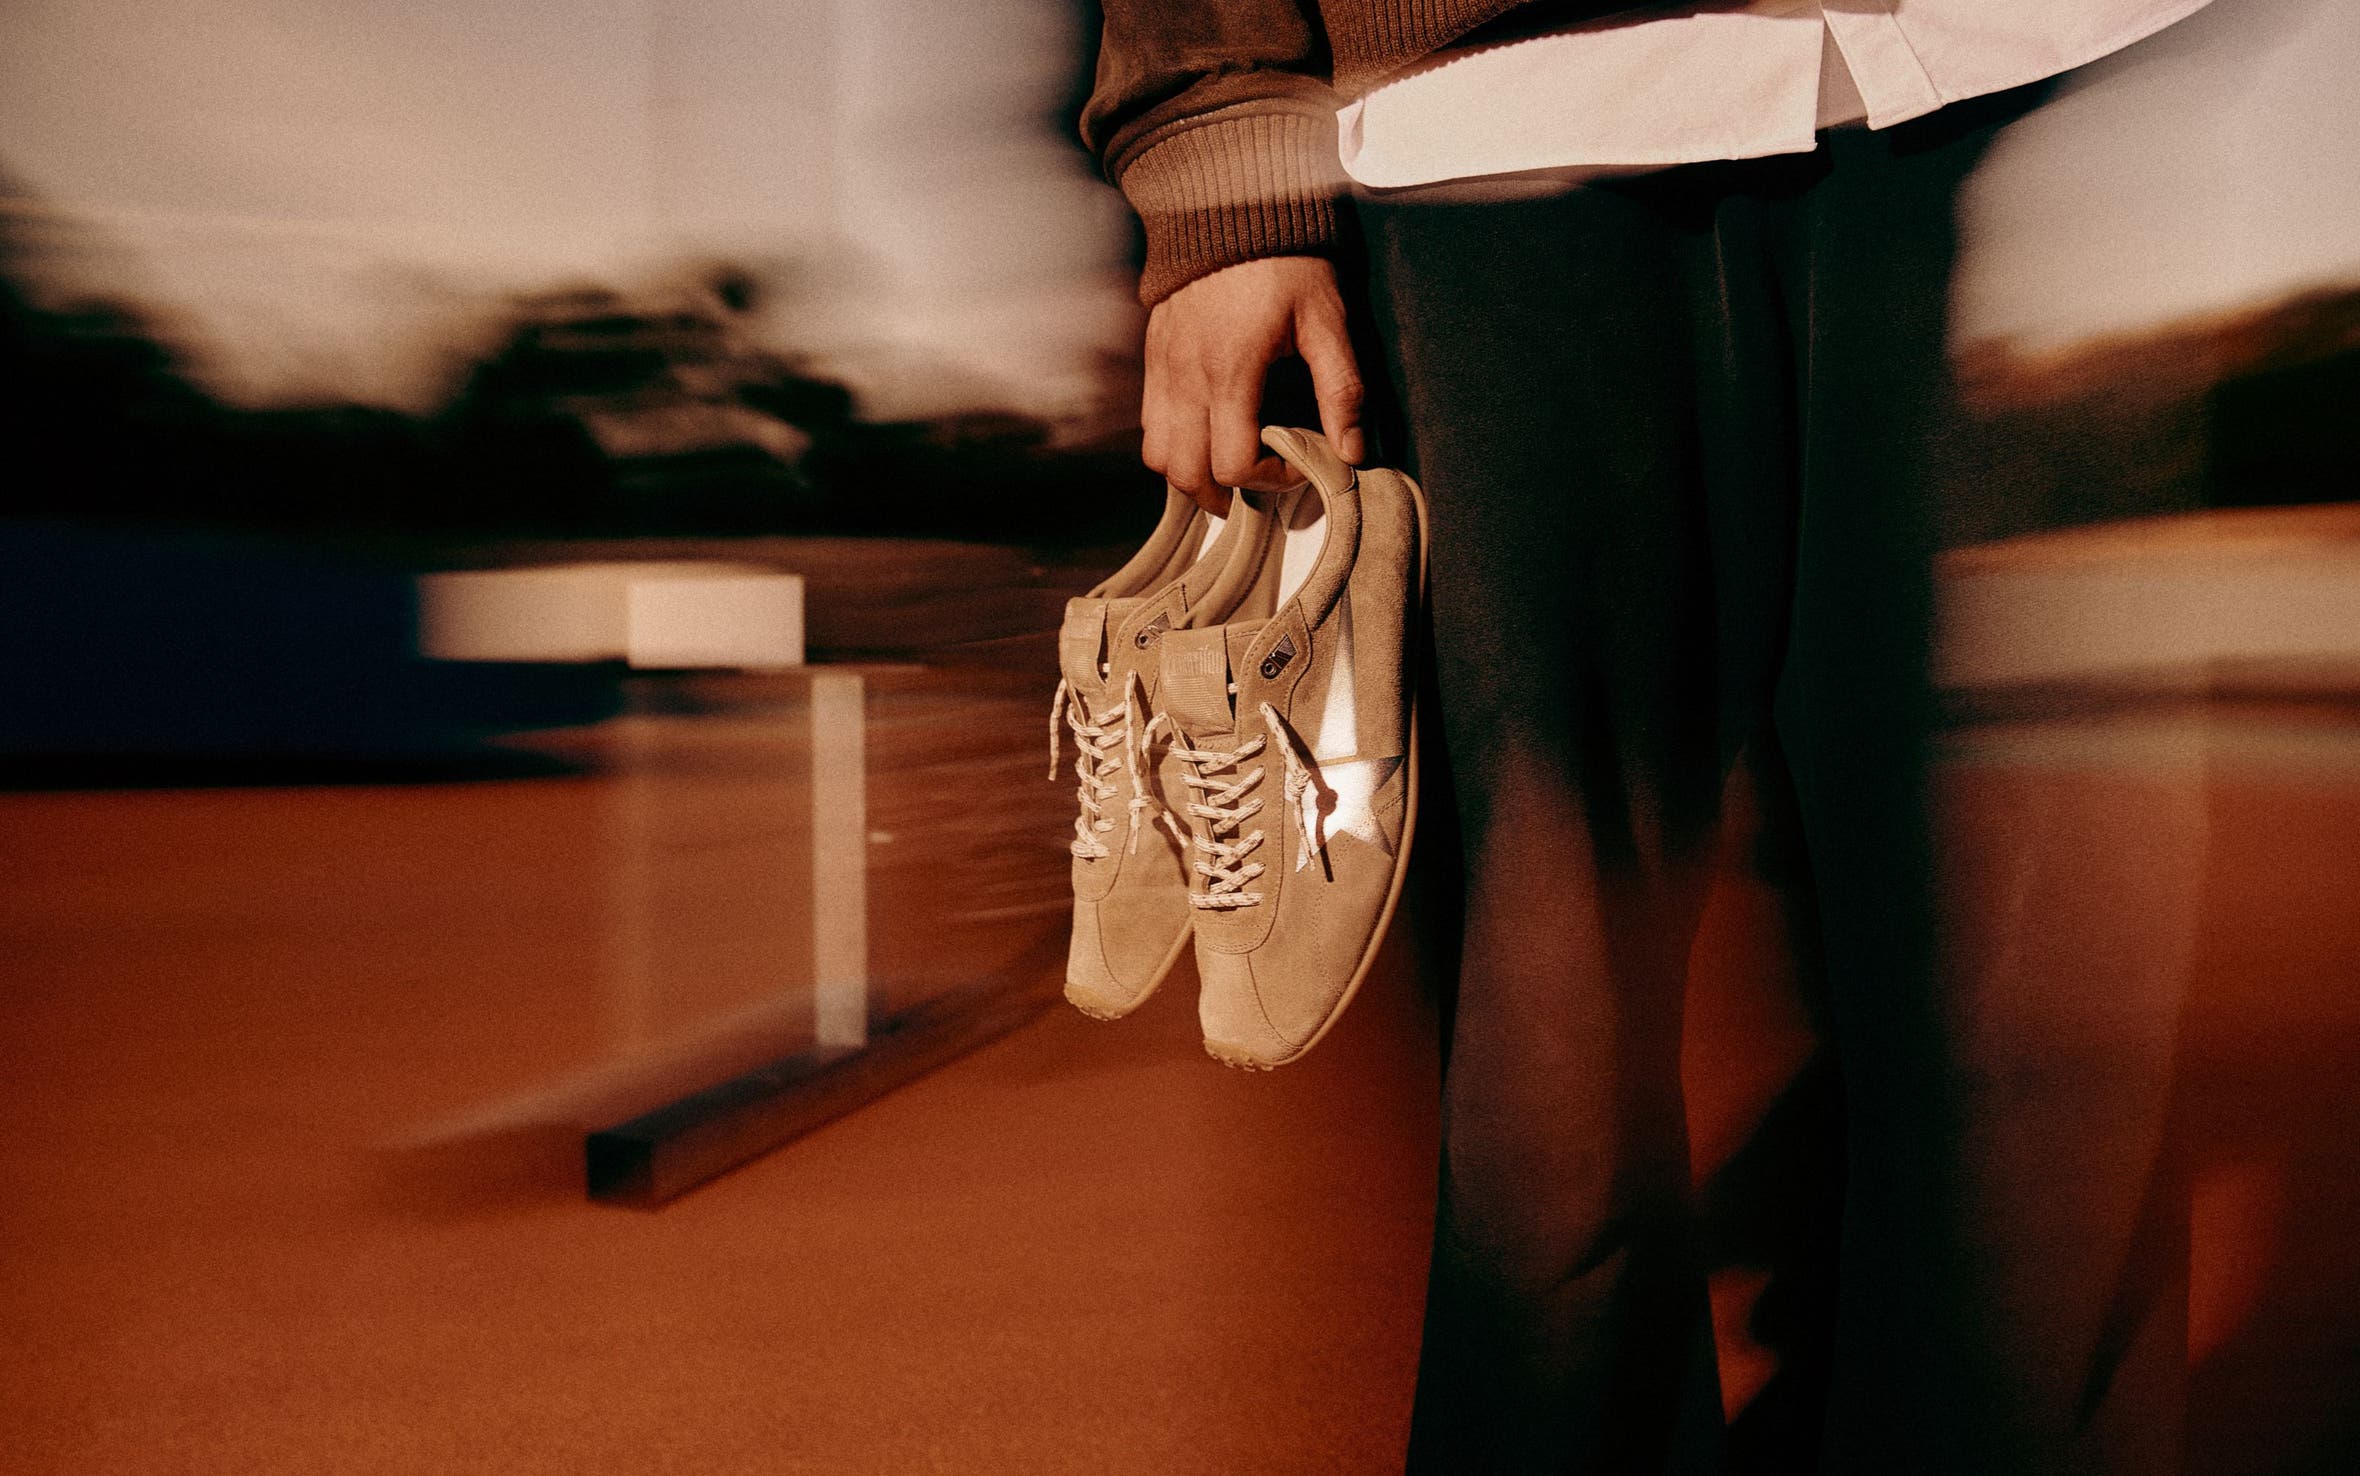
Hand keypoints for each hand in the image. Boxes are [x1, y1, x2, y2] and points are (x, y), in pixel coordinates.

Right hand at [1141, 256, 1365, 511]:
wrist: (1230, 208)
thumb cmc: (1286, 264)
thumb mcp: (1327, 322)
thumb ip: (1342, 390)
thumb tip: (1352, 452)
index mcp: (1232, 374)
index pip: (1234, 466)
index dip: (1268, 481)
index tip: (1296, 465)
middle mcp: (1188, 379)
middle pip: (1186, 474)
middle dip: (1222, 496)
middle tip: (1257, 488)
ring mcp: (1163, 370)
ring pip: (1158, 456)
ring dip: (1190, 475)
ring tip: (1225, 471)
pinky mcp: (1153, 358)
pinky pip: (1148, 424)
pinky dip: (1171, 444)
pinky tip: (1204, 434)